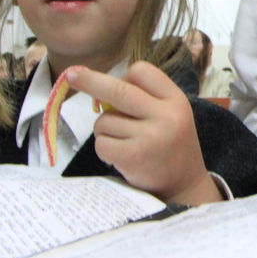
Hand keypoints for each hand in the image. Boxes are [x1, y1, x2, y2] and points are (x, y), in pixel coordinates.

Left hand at [65, 63, 220, 205]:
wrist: (185, 185)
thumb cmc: (171, 145)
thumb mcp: (170, 114)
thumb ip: (144, 99)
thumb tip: (97, 88)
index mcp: (176, 100)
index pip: (141, 72)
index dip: (126, 78)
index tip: (120, 85)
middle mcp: (165, 115)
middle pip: (117, 89)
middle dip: (90, 81)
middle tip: (71, 75)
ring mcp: (149, 137)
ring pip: (104, 120)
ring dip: (106, 130)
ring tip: (125, 143)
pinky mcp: (133, 157)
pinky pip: (101, 142)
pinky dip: (105, 148)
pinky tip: (121, 156)